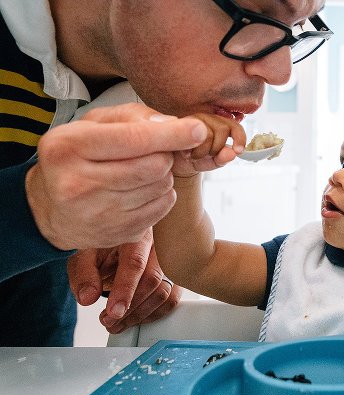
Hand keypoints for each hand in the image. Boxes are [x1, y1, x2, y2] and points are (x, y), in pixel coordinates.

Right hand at [25, 103, 207, 250]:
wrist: (51, 208)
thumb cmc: (77, 157)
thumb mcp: (91, 125)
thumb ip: (132, 117)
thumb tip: (174, 124)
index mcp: (69, 147)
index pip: (134, 139)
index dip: (172, 134)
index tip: (197, 129)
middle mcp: (80, 184)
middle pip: (155, 165)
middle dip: (165, 154)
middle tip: (154, 152)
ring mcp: (100, 214)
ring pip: (162, 186)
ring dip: (163, 175)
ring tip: (142, 171)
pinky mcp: (119, 233)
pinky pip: (162, 208)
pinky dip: (161, 194)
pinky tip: (142, 190)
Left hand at [67, 229, 181, 333]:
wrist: (119, 243)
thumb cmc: (105, 247)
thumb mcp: (86, 255)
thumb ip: (85, 274)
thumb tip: (87, 298)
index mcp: (135, 234)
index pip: (135, 263)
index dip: (125, 290)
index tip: (113, 312)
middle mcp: (158, 246)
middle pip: (152, 280)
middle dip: (130, 307)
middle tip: (109, 321)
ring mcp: (170, 261)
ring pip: (164, 293)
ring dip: (140, 314)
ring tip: (117, 323)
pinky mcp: (175, 276)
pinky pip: (172, 300)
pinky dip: (153, 314)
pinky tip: (135, 318)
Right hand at [171, 113, 246, 177]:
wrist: (176, 163)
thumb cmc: (197, 159)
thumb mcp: (212, 163)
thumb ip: (222, 159)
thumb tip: (232, 154)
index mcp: (222, 126)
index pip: (236, 127)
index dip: (240, 138)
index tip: (238, 151)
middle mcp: (210, 119)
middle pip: (223, 129)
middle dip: (216, 149)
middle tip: (206, 156)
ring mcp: (195, 119)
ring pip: (208, 133)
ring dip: (202, 151)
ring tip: (195, 156)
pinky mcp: (180, 122)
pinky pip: (191, 135)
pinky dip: (192, 150)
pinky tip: (186, 154)